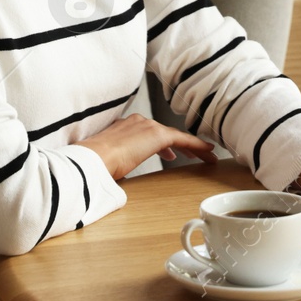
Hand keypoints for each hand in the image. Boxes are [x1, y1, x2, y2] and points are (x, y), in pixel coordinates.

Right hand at [76, 113, 216, 179]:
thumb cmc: (93, 165)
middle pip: (164, 133)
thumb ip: (114, 166)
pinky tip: (208, 154)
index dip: (161, 145)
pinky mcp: (157, 134)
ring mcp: (147, 126)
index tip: (169, 153)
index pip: (146, 133)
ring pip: (176, 136)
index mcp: (122, 127)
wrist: (91, 159)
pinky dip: (197, 146)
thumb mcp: (106, 164)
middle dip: (178, 145)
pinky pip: (184, 140)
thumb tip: (114, 178)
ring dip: (191, 147)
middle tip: (190, 155)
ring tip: (204, 157)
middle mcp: (136, 122)